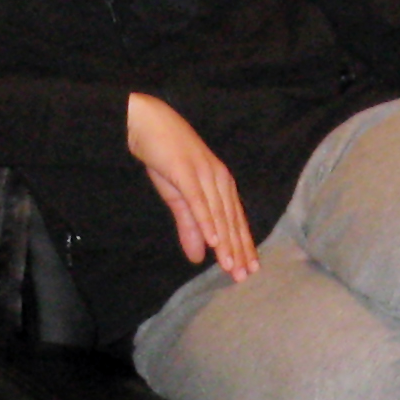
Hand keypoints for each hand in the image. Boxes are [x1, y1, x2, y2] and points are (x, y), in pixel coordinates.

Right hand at [125, 93, 257, 280]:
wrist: (149, 123)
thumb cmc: (167, 159)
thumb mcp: (178, 197)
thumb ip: (190, 227)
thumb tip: (198, 258)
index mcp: (221, 185)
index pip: (235, 221)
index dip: (243, 246)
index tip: (250, 269)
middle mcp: (219, 180)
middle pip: (231, 221)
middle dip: (238, 250)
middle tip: (243, 276)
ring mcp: (204, 175)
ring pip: (218, 215)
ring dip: (225, 242)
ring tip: (230, 265)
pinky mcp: (186, 172)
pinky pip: (199, 201)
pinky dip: (207, 221)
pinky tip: (212, 241)